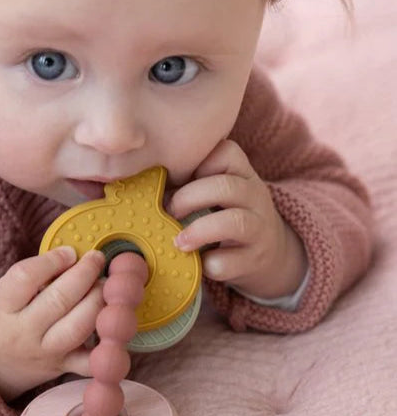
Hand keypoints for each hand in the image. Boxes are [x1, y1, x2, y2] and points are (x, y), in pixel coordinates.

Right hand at [0, 247, 105, 401]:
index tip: (70, 252)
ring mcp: (44, 352)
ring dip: (98, 302)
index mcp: (2, 307)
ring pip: (78, 327)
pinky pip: (90, 362)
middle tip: (97, 259)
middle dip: (85, 275)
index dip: (53, 260)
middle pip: (59, 300)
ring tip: (104, 286)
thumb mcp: (4, 291)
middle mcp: (22, 332)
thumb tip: (76, 255)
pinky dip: (107, 347)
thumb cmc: (3, 316)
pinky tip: (114, 324)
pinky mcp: (63, 367)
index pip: (26, 277)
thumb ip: (35, 275)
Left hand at [167, 140, 306, 298]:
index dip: (197, 162)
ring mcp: (259, 230)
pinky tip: (197, 264)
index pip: (227, 152)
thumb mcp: (219, 195)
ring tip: (178, 242)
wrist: (270, 257)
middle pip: (225, 187)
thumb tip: (146, 187)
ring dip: (199, 231)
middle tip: (169, 212)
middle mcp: (256, 198)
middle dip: (189, 198)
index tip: (178, 179)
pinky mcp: (254, 261)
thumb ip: (192, 185)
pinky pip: (227, 262)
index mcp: (243, 175)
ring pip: (234, 222)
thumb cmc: (228, 219)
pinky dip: (207, 264)